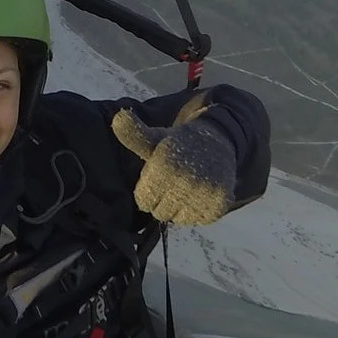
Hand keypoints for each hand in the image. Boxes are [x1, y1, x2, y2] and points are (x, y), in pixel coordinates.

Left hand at [111, 109, 239, 224]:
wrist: (219, 140)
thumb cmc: (179, 144)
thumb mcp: (155, 138)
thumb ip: (133, 135)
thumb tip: (118, 117)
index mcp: (164, 165)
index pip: (143, 201)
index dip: (148, 192)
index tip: (158, 180)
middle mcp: (184, 180)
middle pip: (160, 213)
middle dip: (163, 201)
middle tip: (174, 184)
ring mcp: (203, 193)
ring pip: (179, 219)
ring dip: (181, 209)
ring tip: (188, 188)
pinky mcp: (219, 203)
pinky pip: (199, 221)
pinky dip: (199, 212)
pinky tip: (201, 194)